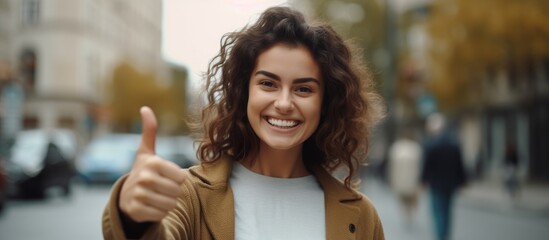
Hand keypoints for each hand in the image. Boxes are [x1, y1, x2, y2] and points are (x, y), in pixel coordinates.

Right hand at [119, 106, 186, 221]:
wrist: (125, 197)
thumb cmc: (143, 172)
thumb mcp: (146, 152)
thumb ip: (149, 131)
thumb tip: (145, 108)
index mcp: (152, 162)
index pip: (182, 177)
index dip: (177, 180)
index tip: (165, 176)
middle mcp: (144, 178)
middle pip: (177, 191)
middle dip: (172, 192)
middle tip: (160, 189)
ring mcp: (138, 194)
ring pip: (171, 204)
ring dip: (167, 203)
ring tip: (156, 197)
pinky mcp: (136, 210)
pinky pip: (161, 215)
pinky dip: (159, 213)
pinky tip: (150, 206)